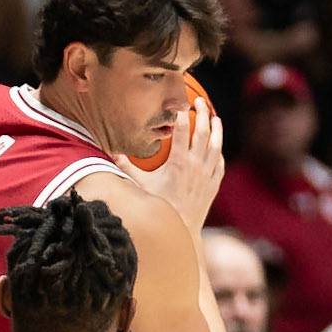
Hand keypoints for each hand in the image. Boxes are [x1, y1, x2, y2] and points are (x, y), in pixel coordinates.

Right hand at [117, 97, 224, 233]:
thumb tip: (112, 153)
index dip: (182, 114)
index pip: (182, 130)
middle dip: (202, 113)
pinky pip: (219, 163)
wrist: (181, 230)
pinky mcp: (214, 185)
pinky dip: (218, 152)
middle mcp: (197, 165)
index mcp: (179, 162)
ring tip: (215, 117)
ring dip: (217, 129)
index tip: (180, 103)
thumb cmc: (159, 208)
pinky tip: (217, 147)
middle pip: (203, 132)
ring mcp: (208, 175)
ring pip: (216, 145)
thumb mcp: (141, 187)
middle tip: (199, 101)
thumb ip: (127, 168)